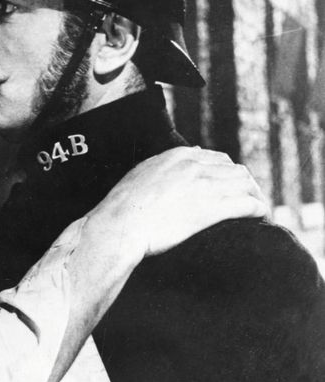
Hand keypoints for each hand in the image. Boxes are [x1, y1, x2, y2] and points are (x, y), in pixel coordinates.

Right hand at [85, 146, 266, 258]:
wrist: (120, 225)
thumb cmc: (123, 207)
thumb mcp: (141, 174)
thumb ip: (164, 167)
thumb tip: (182, 161)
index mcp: (177, 156)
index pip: (217, 159)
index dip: (228, 174)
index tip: (230, 188)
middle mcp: (194, 165)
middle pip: (236, 170)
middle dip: (246, 185)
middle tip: (248, 201)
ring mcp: (205, 185)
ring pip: (247, 184)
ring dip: (256, 196)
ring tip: (258, 211)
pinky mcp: (213, 208)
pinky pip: (248, 204)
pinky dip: (259, 209)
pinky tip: (260, 217)